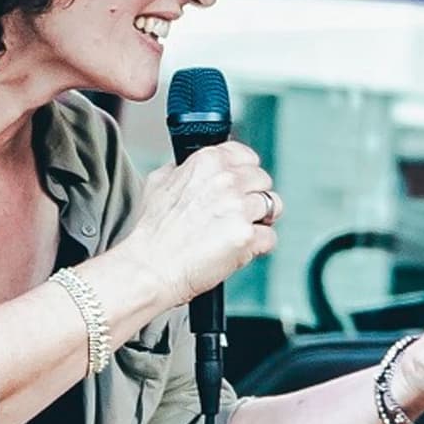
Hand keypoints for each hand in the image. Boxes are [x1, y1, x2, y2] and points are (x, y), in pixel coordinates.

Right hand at [117, 141, 280, 304]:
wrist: (150, 267)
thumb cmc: (153, 232)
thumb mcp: (159, 183)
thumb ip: (183, 168)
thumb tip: (194, 166)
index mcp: (207, 161)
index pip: (247, 156)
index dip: (246, 174)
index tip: (241, 186)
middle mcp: (226, 180)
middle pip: (263, 181)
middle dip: (253, 198)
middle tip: (237, 215)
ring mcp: (238, 208)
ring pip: (273, 206)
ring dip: (259, 220)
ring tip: (237, 231)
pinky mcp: (246, 236)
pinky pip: (269, 237)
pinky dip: (257, 246)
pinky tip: (237, 249)